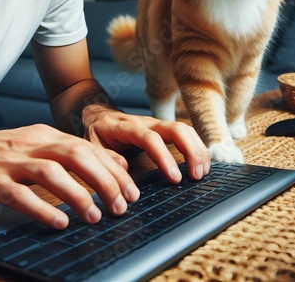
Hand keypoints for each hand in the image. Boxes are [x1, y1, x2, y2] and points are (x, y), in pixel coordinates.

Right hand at [0, 124, 140, 228]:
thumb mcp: (36, 144)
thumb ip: (70, 152)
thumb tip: (112, 162)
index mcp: (44, 134)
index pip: (87, 147)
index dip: (113, 168)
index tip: (132, 189)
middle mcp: (32, 143)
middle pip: (75, 154)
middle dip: (103, 179)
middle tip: (122, 204)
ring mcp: (11, 161)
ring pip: (51, 172)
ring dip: (78, 195)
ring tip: (96, 216)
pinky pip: (20, 194)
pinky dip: (42, 208)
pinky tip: (59, 222)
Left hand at [83, 109, 210, 182]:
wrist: (98, 116)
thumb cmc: (97, 133)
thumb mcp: (92, 145)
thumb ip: (105, 156)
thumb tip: (123, 167)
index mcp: (126, 127)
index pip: (150, 138)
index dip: (164, 157)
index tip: (174, 178)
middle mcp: (145, 122)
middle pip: (175, 128)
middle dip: (190, 150)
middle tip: (197, 176)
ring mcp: (156, 124)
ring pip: (184, 129)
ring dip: (197, 149)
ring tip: (202, 172)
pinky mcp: (163, 129)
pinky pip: (186, 133)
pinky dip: (197, 146)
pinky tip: (202, 163)